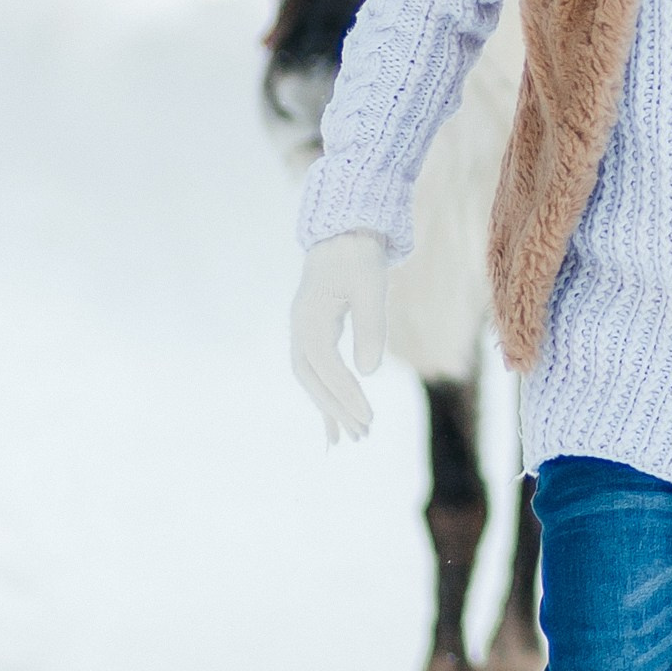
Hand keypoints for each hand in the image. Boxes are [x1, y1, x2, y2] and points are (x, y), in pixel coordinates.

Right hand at [291, 232, 388, 443]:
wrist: (345, 232)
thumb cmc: (359, 257)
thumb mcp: (371, 286)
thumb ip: (371, 327)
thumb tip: (370, 372)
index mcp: (310, 318)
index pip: (327, 366)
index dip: (347, 393)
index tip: (369, 417)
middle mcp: (300, 328)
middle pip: (313, 380)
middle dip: (336, 409)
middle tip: (363, 434)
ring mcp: (303, 332)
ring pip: (311, 380)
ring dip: (330, 408)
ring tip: (352, 438)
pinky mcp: (313, 333)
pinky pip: (316, 372)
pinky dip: (326, 396)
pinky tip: (338, 420)